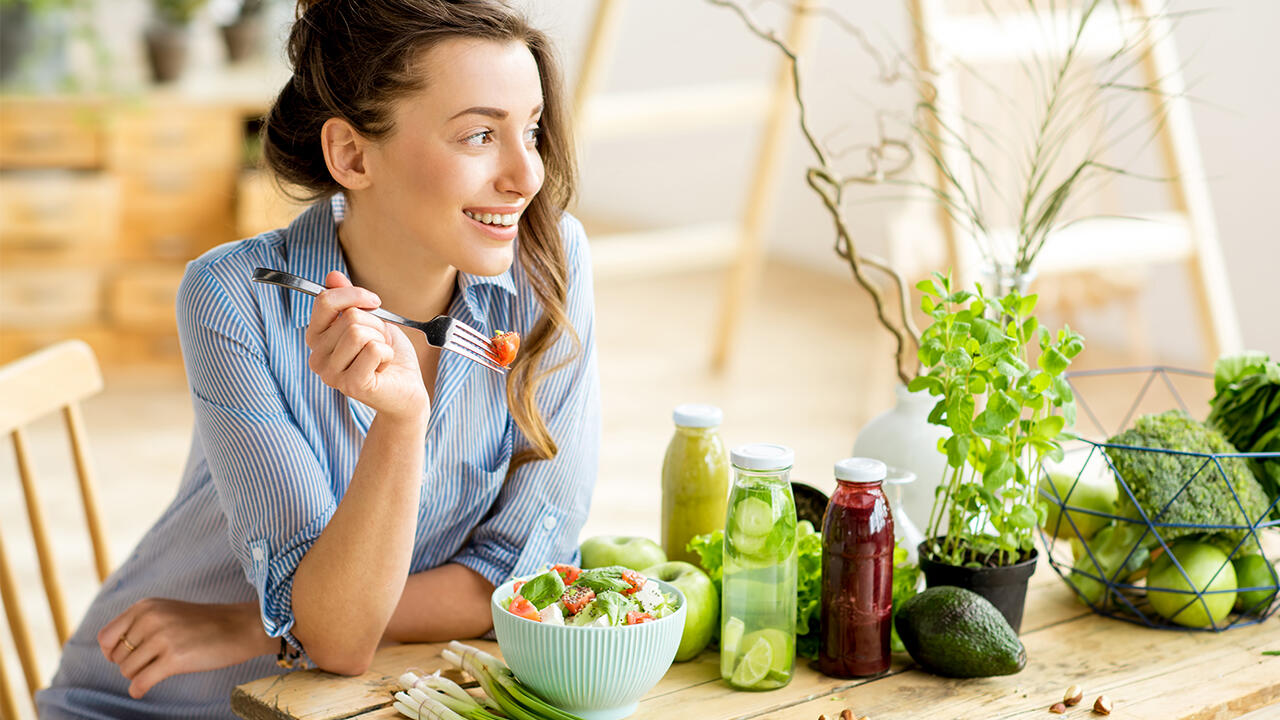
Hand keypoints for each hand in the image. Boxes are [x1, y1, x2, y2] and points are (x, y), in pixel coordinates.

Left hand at [97, 598, 274, 698]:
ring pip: (127, 670)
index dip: (112, 652)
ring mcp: (162, 638)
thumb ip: (139, 623)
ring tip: (157, 670)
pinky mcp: (174, 659)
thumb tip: (107, 649)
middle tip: (151, 662)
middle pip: (116, 656)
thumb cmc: (205, 623)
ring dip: (139, 675)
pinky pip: (140, 682)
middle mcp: (151, 619)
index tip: (127, 657)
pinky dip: (138, 690)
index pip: (106, 637)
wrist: (241, 627)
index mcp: (146, 606)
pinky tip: (143, 690)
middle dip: (130, 664)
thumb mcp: (167, 611)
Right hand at [304, 271, 428, 423]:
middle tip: (380, 343)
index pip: (325, 301)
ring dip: (381, 339)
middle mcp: (317, 358)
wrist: (407, 390)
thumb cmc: (388, 355)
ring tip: (381, 355)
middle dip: (375, 324)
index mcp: (316, 339)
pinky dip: (387, 353)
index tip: (375, 302)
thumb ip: (348, 300)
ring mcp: (331, 374)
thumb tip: (332, 275)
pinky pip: (373, 349)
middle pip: (349, 317)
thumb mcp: (370, 320)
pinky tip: (384, 367)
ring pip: (358, 332)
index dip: (354, 294)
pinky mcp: (351, 385)